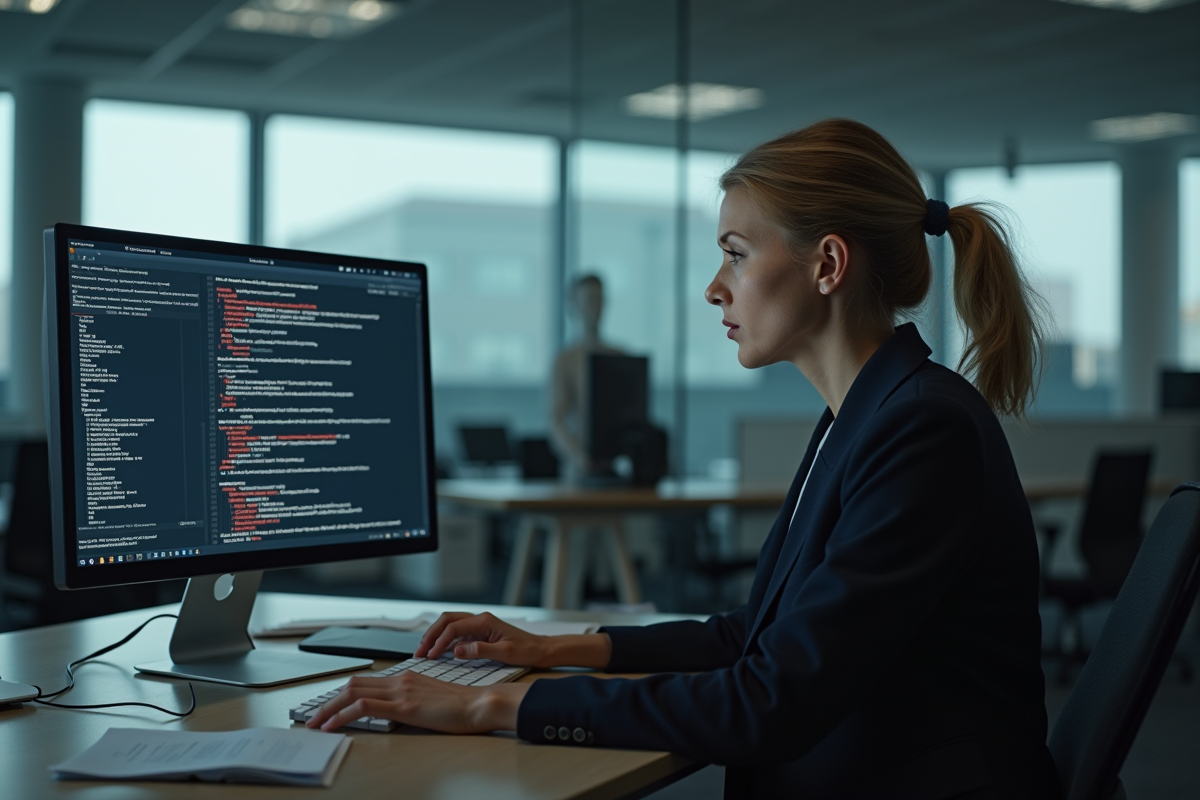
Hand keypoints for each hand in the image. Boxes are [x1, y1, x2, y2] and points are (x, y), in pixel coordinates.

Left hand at [305, 671, 526, 733]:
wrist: (479, 704)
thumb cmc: (463, 707)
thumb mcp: (432, 700)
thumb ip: (414, 701)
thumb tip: (399, 711)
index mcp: (407, 677)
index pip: (366, 681)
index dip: (343, 694)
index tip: (330, 708)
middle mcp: (401, 679)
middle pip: (353, 683)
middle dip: (329, 701)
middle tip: (314, 717)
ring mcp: (401, 691)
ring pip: (353, 692)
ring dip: (328, 709)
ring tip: (315, 724)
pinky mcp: (403, 706)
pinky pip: (363, 706)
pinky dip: (342, 715)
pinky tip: (332, 726)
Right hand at [415, 611, 547, 665]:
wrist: (540, 649)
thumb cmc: (526, 650)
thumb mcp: (504, 653)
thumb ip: (480, 650)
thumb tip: (457, 650)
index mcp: (485, 621)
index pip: (454, 627)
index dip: (440, 641)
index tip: (431, 655)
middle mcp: (480, 619)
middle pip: (447, 620)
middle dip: (431, 635)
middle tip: (419, 651)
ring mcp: (479, 625)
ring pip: (450, 624)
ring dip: (435, 636)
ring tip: (424, 650)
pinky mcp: (480, 633)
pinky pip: (457, 633)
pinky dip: (445, 640)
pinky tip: (438, 651)